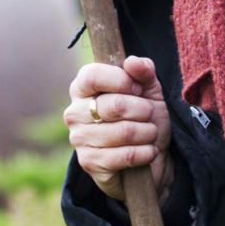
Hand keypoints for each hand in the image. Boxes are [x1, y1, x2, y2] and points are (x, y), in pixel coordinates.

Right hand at [66, 56, 173, 205]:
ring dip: (148, 132)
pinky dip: (146, 152)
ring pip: (124, 132)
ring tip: (150, 133)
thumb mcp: (149, 90)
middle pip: (113, 105)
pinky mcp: (89, 163)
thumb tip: (132, 62)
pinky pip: (125, 155)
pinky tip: (149, 151)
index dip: (121, 80)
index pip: (91, 76)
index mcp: (82, 88)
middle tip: (149, 115)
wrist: (150, 156)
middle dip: (143, 110)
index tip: (138, 88)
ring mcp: (79, 139)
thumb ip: (143, 71)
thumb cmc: (144, 117)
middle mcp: (74, 113)